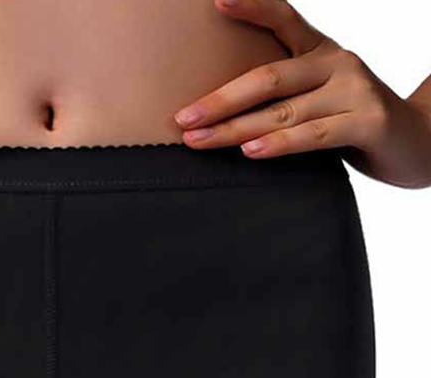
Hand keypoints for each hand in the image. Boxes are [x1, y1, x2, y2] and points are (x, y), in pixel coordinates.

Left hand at [174, 0, 430, 187]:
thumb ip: (279, 95)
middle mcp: (336, 62)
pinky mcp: (368, 122)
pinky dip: (280, 144)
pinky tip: (251, 151)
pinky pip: (315, 134)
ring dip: (235, 129)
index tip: (215, 2)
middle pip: (268, 77)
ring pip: (283, 111)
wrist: (413, 140)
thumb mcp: (315, 95)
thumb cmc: (349, 119)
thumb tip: (213, 112)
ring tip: (198, 141)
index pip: (282, 19)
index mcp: (318, 51)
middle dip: (219, 100)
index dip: (251, 7)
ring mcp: (354, 90)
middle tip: (182, 117)